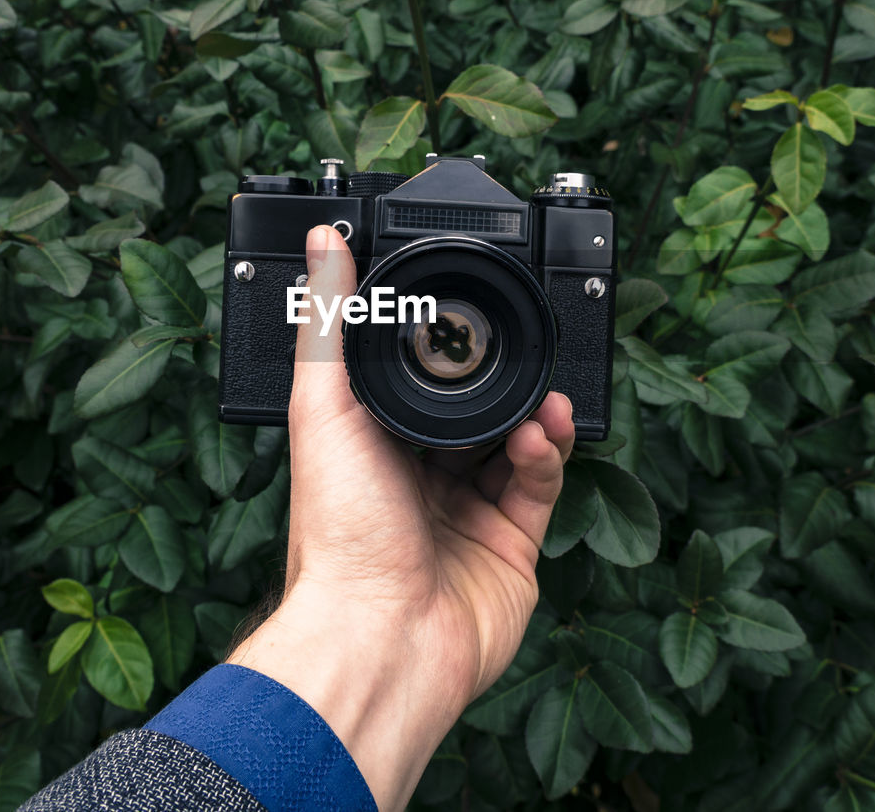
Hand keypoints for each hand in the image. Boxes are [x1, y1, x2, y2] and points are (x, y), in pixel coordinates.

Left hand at [228, 224, 572, 810]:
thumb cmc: (339, 532)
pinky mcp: (512, 546)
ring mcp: (467, 513)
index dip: (442, 352)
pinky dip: (551, 450)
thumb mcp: (325, 407)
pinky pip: (542, 484)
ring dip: (535, 411)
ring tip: (543, 394)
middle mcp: (418, 478)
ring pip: (515, 442)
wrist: (382, 634)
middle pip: (471, 411)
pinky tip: (546, 430)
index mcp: (371, 448)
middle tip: (521, 348)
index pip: (414, 384)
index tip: (467, 313)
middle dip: (500, 381)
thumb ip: (332, 321)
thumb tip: (323, 239)